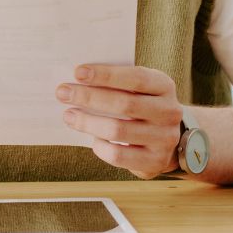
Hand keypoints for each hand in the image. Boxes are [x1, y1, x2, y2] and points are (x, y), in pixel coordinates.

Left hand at [57, 65, 183, 179]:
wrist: (168, 139)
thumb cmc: (142, 105)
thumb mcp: (138, 88)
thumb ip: (116, 82)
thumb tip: (77, 78)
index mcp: (164, 86)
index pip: (136, 78)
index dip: (106, 75)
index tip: (78, 72)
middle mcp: (169, 112)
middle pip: (125, 104)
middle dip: (89, 97)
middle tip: (63, 93)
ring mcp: (164, 138)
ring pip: (118, 130)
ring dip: (87, 122)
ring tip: (68, 116)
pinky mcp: (155, 161)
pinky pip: (119, 155)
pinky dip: (100, 146)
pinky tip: (93, 139)